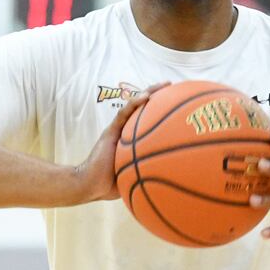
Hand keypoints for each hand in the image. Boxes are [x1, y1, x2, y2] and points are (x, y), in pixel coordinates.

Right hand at [76, 82, 169, 201]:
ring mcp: (118, 129)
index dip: (162, 111)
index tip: (179, 104)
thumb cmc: (111, 184)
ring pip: (135, 106)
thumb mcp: (136, 176)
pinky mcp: (110, 130)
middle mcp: (126, 131)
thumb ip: (150, 172)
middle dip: (159, 96)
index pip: (149, 120)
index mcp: (133, 139)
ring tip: (164, 85)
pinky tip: (146, 96)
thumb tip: (175, 177)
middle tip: (174, 87)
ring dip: (149, 93)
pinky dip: (134, 103)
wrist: (91, 185)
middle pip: (144, 109)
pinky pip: (123, 114)